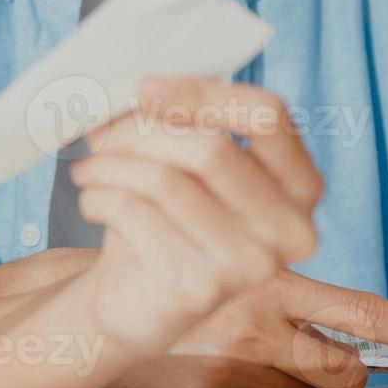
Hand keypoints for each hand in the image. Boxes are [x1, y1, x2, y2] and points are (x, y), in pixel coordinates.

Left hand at [69, 78, 323, 359]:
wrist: (139, 300)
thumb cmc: (166, 218)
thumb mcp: (182, 163)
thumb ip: (179, 121)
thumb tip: (134, 88)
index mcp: (299, 185)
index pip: (268, 116)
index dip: (200, 93)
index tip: (141, 87)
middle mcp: (289, 229)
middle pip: (210, 149)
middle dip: (139, 132)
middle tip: (98, 134)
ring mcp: (250, 265)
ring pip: (165, 181)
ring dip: (110, 165)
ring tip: (87, 169)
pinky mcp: (200, 289)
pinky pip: (135, 214)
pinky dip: (99, 198)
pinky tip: (93, 202)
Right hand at [98, 270, 387, 387]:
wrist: (87, 306)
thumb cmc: (165, 283)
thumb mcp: (223, 265)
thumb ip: (273, 285)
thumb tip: (332, 329)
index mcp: (271, 279)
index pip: (365, 309)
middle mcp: (259, 320)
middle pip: (345, 371)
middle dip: (344, 377)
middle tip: (317, 369)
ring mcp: (232, 366)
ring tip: (228, 360)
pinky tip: (195, 378)